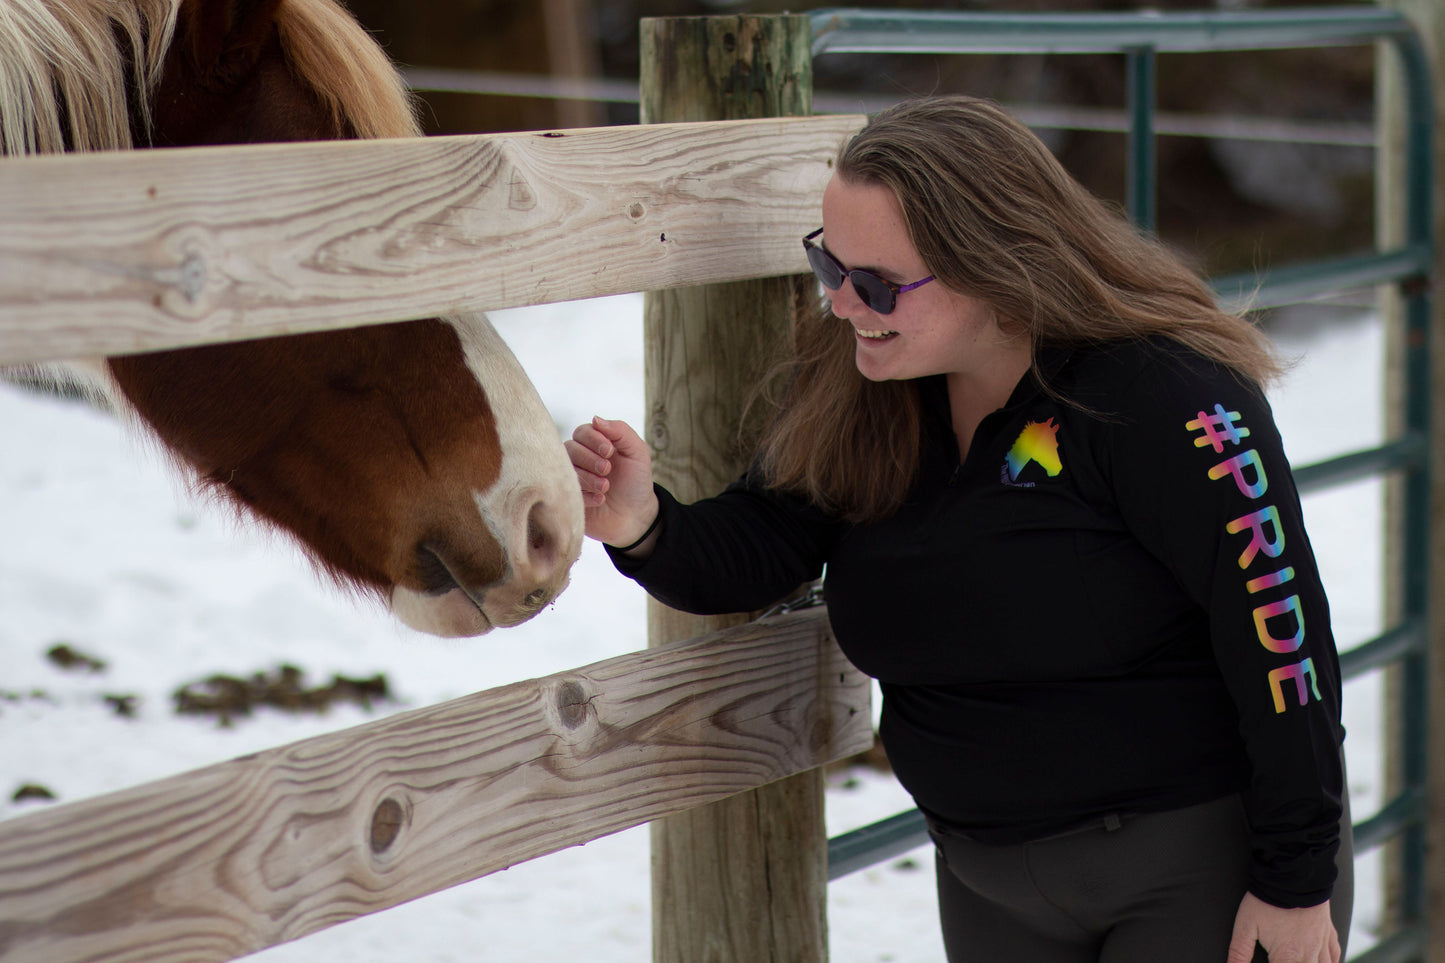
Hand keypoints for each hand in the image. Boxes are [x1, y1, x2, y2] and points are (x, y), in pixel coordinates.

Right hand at [565, 416, 659, 549]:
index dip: (593, 439)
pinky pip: (565, 491)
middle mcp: (579, 459)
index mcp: (594, 444)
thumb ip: (620, 431)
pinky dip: (585, 495)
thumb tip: (595, 418)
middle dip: (590, 459)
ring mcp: (571, 478)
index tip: (610, 451)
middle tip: (607, 470)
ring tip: (606, 487)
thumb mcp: (637, 452)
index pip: (582, 432)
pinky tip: (601, 500)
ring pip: (566, 469)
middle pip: (570, 448)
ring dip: (588, 478)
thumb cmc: (636, 482)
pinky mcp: (567, 498)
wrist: (635, 517)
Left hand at [1227, 893, 1338, 962]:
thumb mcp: (1245, 926)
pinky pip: (1335, 956)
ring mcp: (1321, 945)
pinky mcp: (1329, 934)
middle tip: (1282, 958)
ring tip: (1298, 959)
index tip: (1271, 960)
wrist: (1292, 876)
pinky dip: (1330, 962)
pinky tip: (1320, 961)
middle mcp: (1308, 954)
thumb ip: (1239, 952)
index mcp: (1287, 956)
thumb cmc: (1268, 900)